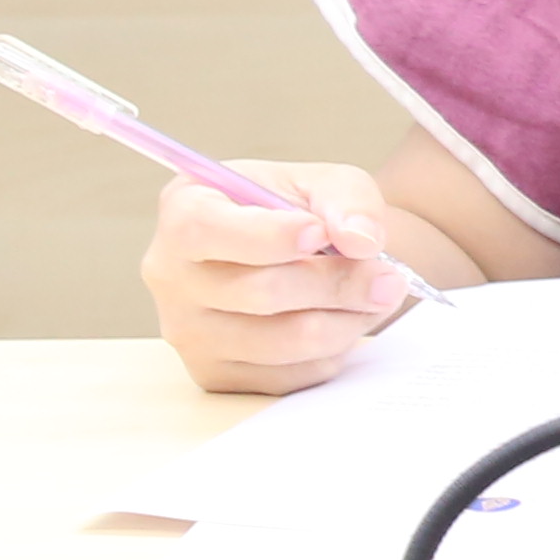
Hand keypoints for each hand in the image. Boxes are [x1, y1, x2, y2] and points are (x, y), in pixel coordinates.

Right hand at [147, 161, 416, 394]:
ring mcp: (187, 331)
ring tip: (376, 297)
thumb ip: (347, 200)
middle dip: (337, 284)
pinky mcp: (213, 373)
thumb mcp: (326, 181)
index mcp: (185, 211)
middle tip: (388, 277)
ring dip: (344, 321)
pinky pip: (284, 377)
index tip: (320, 233)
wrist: (298, 250)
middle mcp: (171, 275)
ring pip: (277, 342)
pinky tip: (344, 321)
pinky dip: (330, 352)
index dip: (268, 237)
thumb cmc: (301, 209)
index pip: (205, 231)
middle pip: (257, 292)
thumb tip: (361, 242)